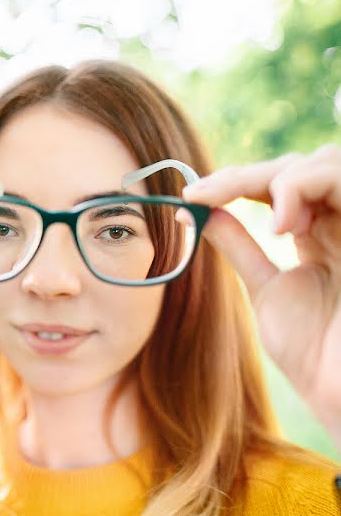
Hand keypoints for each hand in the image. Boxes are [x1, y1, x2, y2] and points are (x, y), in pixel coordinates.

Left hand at [183, 145, 340, 447]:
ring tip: (262, 222)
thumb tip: (198, 211)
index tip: (190, 196)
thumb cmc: (318, 356)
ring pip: (327, 161)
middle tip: (205, 195)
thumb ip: (239, 247)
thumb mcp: (268, 290)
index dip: (233, 180)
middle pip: (300, 164)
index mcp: (320, 235)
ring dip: (280, 178)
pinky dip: (304, 186)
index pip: (278, 183)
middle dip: (246, 174)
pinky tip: (282, 225)